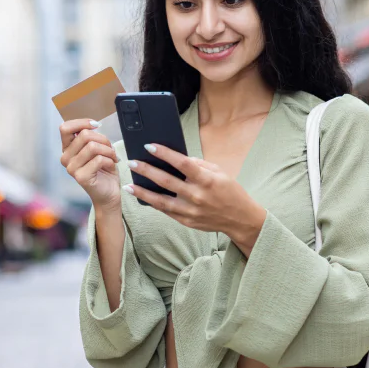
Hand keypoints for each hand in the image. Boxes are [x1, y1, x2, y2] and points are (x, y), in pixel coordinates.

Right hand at [59, 119, 120, 209]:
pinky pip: (99, 159)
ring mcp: (71, 168)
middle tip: (110, 149)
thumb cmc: (103, 169)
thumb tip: (93, 124)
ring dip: (108, 150)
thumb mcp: (97, 148)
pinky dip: (110, 160)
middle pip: (84, 135)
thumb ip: (91, 137)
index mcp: (67, 149)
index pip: (65, 128)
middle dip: (103, 139)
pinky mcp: (81, 177)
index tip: (97, 125)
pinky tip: (111, 166)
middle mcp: (65, 158)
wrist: (109, 193)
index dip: (82, 123)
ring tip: (112, 157)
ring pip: (93, 146)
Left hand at [124, 144, 267, 255]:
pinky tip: (142, 196)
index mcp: (206, 180)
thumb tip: (177, 158)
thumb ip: (198, 165)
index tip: (149, 146)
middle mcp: (197, 195)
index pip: (182, 163)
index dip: (165, 154)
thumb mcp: (218, 172)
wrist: (240, 219)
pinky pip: (166, 211)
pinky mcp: (187, 221)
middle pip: (166, 181)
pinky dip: (153, 203)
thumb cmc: (229, 191)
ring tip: (128, 185)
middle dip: (146, 170)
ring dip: (142, 192)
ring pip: (160, 201)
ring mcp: (190, 210)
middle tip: (132, 162)